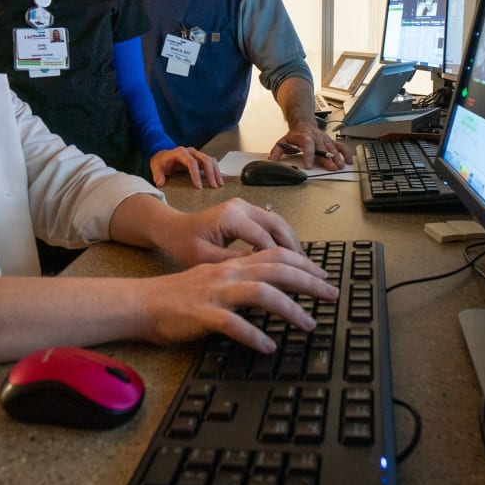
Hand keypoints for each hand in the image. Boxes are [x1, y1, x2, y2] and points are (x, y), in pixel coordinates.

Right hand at [136, 247, 337, 352]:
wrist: (144, 303)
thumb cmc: (181, 296)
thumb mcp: (216, 279)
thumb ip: (244, 279)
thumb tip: (275, 287)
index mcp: (233, 264)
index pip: (277, 255)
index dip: (305, 264)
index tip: (324, 277)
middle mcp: (228, 273)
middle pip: (278, 269)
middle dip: (310, 282)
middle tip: (332, 296)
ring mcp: (216, 293)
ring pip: (262, 292)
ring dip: (290, 309)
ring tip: (309, 324)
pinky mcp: (203, 315)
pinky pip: (234, 324)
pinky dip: (254, 335)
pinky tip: (268, 346)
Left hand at [149, 145, 224, 188]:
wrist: (162, 156)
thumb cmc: (160, 163)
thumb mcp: (156, 168)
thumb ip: (158, 175)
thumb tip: (161, 183)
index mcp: (180, 152)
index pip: (191, 162)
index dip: (196, 174)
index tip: (199, 187)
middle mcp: (190, 151)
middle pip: (205, 159)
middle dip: (210, 173)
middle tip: (213, 187)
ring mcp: (196, 154)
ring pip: (210, 160)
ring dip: (216, 172)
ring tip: (219, 185)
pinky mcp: (200, 158)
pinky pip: (211, 162)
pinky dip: (216, 170)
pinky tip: (218, 181)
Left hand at [154, 198, 302, 266]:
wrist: (174, 228)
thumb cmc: (184, 243)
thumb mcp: (203, 258)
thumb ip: (231, 261)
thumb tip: (259, 268)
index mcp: (230, 216)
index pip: (264, 237)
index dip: (281, 258)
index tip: (293, 278)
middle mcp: (241, 207)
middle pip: (278, 225)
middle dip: (295, 248)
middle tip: (310, 270)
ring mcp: (245, 207)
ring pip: (279, 222)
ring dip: (293, 243)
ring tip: (305, 265)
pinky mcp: (247, 212)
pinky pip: (272, 223)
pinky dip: (284, 239)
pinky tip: (291, 256)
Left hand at [268, 122, 351, 170]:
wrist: (303, 123)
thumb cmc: (295, 135)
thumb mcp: (283, 142)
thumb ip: (277, 152)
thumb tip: (271, 161)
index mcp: (303, 137)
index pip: (307, 145)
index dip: (308, 155)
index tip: (309, 165)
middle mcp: (315, 137)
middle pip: (322, 147)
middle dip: (328, 158)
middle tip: (332, 167)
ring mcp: (324, 139)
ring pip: (332, 147)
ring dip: (337, 157)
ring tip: (340, 166)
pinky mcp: (329, 141)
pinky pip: (339, 146)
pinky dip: (345, 152)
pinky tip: (348, 160)